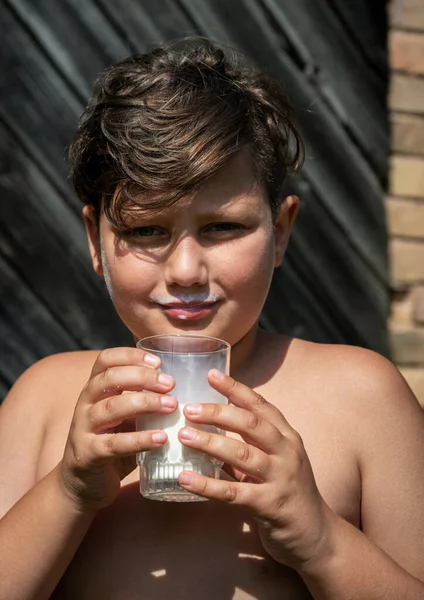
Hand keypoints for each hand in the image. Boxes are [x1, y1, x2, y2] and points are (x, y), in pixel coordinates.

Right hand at [60, 347, 175, 511]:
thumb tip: (182, 386)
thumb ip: (141, 400)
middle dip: (142, 377)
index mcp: (94, 389)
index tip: (158, 361)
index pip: (106, 360)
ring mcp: (83, 429)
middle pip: (109, 378)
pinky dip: (140, 439)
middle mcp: (85, 404)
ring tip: (171, 405)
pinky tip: (161, 438)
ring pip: (111, 408)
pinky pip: (114, 444)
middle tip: (170, 384)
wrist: (82, 485)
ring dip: (144, 403)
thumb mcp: (124, 417)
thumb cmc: (112, 442)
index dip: (131, 356)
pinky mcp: (88, 455)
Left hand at [177, 369, 332, 569]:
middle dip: (219, 412)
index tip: (212, 375)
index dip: (236, 389)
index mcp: (287, 437)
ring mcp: (281, 479)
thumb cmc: (288, 492)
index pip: (261, 405)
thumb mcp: (275, 461)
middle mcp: (287, 453)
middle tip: (190, 408)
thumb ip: (249, 444)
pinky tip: (185, 479)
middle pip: (252, 424)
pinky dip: (207, 485)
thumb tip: (210, 426)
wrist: (318, 536)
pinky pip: (234, 493)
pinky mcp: (271, 505)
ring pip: (243, 454)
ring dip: (210, 443)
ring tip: (184, 436)